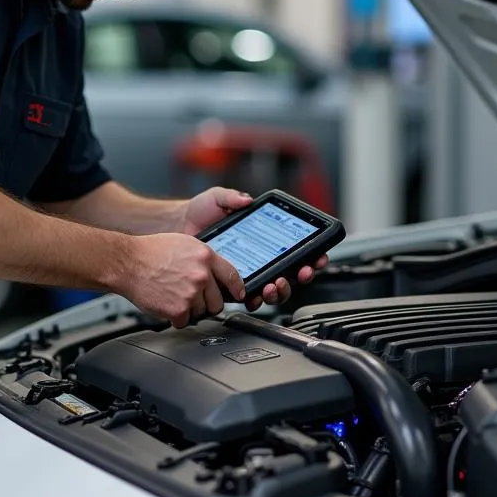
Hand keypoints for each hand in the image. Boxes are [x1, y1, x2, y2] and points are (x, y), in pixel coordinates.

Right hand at [123, 232, 246, 327]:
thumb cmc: (151, 251)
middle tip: (194, 297)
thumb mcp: (185, 243)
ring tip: (175, 296)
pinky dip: (176, 318)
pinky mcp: (178, 309)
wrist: (128, 263)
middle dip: (208, 302)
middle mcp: (201, 275)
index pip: (233, 277)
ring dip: (191, 310)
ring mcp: (191, 293)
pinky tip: (167, 304)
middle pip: (218, 301)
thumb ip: (204, 258)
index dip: (237, 289)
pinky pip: (185, 321)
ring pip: (202, 313)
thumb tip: (216, 273)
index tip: (238, 295)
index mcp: (205, 256)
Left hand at [179, 186, 329, 311]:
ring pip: (275, 289)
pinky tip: (257, 296)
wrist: (178, 227)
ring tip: (276, 283)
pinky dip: (257, 299)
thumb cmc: (201, 212)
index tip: (318, 256)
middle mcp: (262, 257)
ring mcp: (249, 273)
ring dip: (281, 290)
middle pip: (291, 273)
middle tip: (301, 271)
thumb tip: (247, 200)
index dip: (312, 254)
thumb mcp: (219, 198)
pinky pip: (249, 297)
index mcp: (265, 237)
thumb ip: (233, 197)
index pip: (296, 248)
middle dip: (302, 275)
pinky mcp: (232, 285)